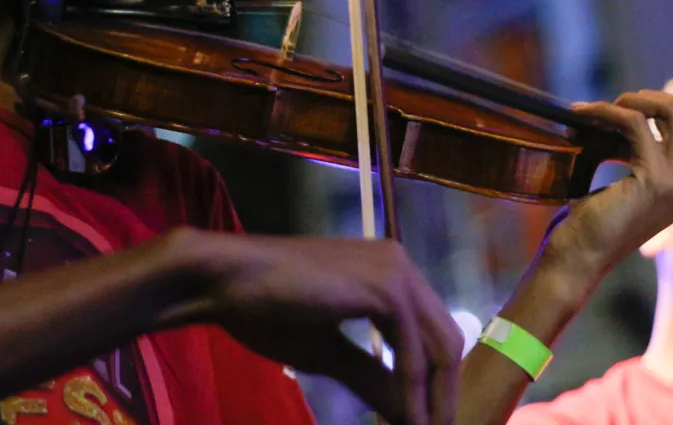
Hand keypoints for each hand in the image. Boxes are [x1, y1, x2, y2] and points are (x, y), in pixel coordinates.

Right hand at [170, 233, 462, 424]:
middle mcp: (400, 264)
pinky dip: (412, 389)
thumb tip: (408, 412)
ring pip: (437, 343)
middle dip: (443, 392)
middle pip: (444, 337)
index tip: (426, 420)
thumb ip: (369, 375)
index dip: (433, 380)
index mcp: (387, 271)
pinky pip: (412, 349)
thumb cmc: (266, 309)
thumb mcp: (326, 351)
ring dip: (433, 397)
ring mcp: (395, 271)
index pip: (429, 330)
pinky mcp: (384, 286)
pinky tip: (407, 419)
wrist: (228, 280)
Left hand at [539, 90, 672, 279]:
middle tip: (623, 104)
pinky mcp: (653, 181)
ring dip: (636, 99)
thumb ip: (649, 161)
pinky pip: (636, 124)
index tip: (658, 111)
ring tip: (605, 108)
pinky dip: (607, 111)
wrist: (578, 259)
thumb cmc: (594, 224)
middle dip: (659, 97)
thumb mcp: (634, 188)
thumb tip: (638, 116)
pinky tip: (583, 113)